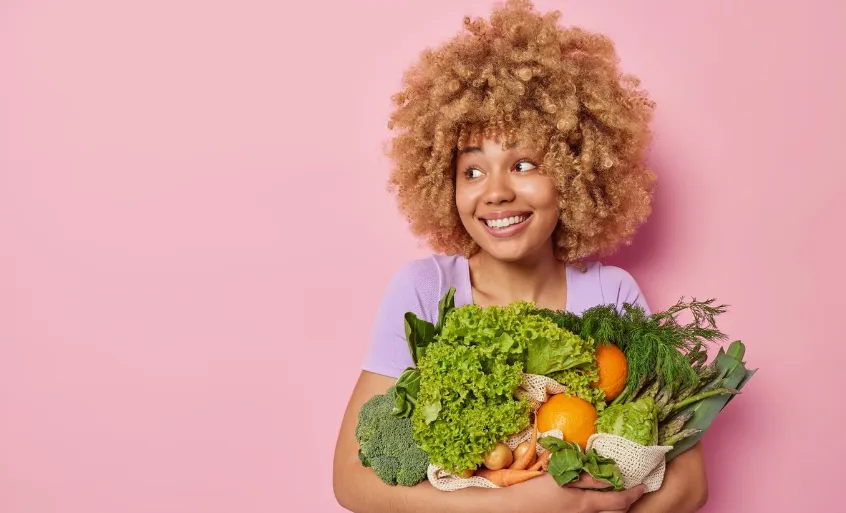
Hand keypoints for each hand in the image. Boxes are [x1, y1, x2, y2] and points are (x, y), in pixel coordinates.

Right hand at [502, 473, 644, 512]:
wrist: (516, 510)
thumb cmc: (536, 491)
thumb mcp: (562, 478)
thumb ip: (586, 477)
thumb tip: (608, 476)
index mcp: (587, 504)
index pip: (620, 501)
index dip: (634, 493)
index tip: (643, 486)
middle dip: (627, 504)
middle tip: (631, 491)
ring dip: (614, 509)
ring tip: (614, 498)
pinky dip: (600, 512)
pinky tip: (593, 504)